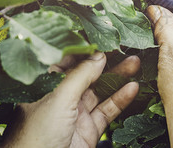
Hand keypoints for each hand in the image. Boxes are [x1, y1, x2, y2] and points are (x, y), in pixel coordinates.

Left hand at [3, 52, 139, 147]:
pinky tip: (133, 88)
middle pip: (88, 73)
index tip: (105, 36)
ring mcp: (76, 112)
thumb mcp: (59, 99)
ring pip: (101, 90)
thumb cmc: (36, 136)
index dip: (87, 48)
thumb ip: (81, 75)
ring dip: (119, 77)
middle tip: (126, 48)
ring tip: (136, 63)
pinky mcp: (89, 128)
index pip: (68, 59)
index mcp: (46, 85)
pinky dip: (121, 99)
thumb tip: (99, 55)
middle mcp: (61, 96)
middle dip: (107, 61)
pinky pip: (107, 109)